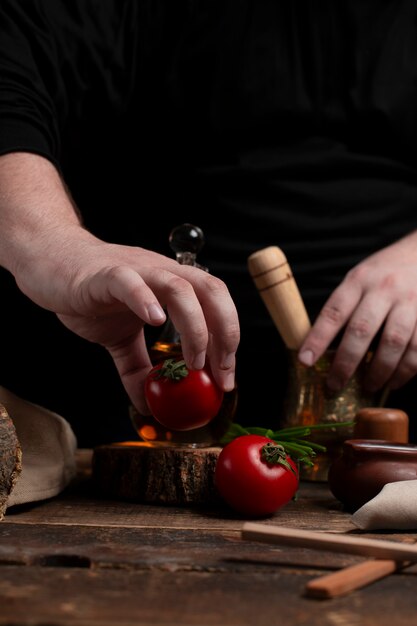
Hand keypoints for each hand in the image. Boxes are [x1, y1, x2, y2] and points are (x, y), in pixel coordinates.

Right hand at [0, 153, 238, 415]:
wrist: (49, 263)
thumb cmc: (89, 294)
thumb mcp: (119, 338)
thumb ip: (136, 368)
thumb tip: (147, 404)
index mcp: (171, 285)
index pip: (216, 306)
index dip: (228, 340)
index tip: (227, 377)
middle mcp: (162, 272)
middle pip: (212, 291)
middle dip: (225, 334)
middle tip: (219, 373)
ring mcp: (136, 270)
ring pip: (180, 288)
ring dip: (195, 327)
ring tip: (194, 362)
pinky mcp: (105, 274)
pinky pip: (130, 283)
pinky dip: (145, 300)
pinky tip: (154, 321)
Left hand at [298, 231, 416, 392]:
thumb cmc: (384, 272)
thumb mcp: (359, 278)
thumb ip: (344, 307)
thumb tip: (320, 347)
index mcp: (358, 280)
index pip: (333, 312)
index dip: (317, 338)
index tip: (305, 361)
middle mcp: (384, 289)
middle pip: (362, 330)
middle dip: (346, 363)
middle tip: (335, 385)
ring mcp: (410, 301)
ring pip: (393, 343)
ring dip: (379, 371)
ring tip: (369, 387)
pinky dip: (406, 370)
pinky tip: (395, 381)